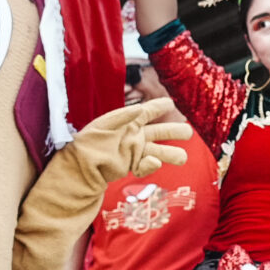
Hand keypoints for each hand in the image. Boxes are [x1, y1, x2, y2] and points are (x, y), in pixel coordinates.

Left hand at [74, 99, 194, 179]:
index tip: (172, 103)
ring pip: (158, 151)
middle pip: (159, 132)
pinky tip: (151, 163)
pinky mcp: (131, 165)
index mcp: (129, 122)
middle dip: (174, 131)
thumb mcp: (103, 125)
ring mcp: (134, 151)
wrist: (81, 166)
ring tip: (183, 157)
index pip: (148, 111)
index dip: (160, 106)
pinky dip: (150, 166)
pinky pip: (145, 166)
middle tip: (188, 132)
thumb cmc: (89, 142)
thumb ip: (122, 116)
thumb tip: (140, 108)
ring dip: (171, 154)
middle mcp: (134, 136)